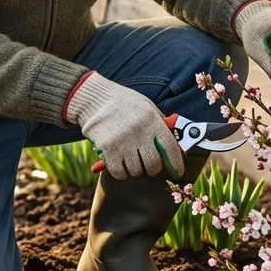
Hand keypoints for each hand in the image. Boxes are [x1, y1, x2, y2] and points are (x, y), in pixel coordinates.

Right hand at [65, 73, 182, 179]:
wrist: (94, 98)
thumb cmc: (124, 103)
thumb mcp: (146, 107)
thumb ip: (160, 125)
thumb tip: (177, 146)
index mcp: (151, 119)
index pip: (170, 148)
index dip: (175, 163)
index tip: (177, 172)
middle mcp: (139, 131)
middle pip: (152, 164)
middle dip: (151, 167)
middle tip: (146, 163)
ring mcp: (122, 140)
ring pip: (135, 170)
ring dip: (133, 168)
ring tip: (128, 157)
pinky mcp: (107, 148)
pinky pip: (119, 172)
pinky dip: (120, 172)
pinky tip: (118, 162)